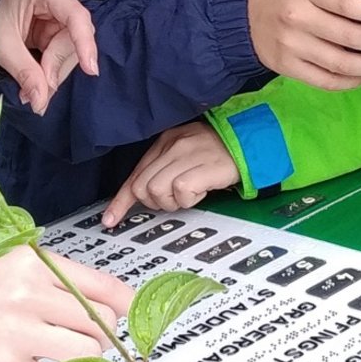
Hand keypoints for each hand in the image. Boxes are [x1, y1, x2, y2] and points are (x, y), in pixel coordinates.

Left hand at [0, 0, 96, 114]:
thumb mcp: (2, 45)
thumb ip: (24, 72)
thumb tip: (41, 101)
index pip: (76, 16)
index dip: (85, 44)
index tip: (90, 69)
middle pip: (74, 37)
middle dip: (57, 67)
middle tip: (40, 92)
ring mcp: (61, 12)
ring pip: (72, 48)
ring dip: (55, 72)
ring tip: (35, 90)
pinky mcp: (58, 27)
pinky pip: (63, 52)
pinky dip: (52, 70)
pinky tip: (40, 83)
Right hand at [0, 246, 131, 361]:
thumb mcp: (19, 265)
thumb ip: (63, 277)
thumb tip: (119, 300)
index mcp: (33, 263)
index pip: (99, 284)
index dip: (124, 301)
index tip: (130, 311)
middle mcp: (26, 295)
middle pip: (99, 321)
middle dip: (100, 332)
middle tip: (85, 334)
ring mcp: (15, 332)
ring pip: (86, 352)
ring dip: (85, 357)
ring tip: (67, 351)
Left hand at [102, 122, 237, 226]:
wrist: (250, 143)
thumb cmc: (217, 154)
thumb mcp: (185, 155)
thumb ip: (162, 170)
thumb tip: (140, 195)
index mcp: (164, 141)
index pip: (134, 174)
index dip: (121, 201)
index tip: (110, 220)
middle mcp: (172, 145)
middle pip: (142, 187)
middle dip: (154, 203)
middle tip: (175, 200)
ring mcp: (187, 155)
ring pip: (157, 190)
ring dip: (172, 202)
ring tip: (191, 193)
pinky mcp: (202, 166)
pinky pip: (181, 192)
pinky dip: (189, 199)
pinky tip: (201, 192)